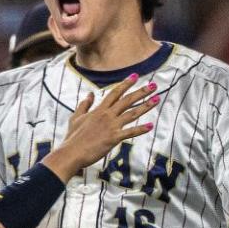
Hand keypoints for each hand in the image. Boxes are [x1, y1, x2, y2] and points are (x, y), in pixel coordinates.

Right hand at [44, 74, 158, 180]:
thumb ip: (84, 105)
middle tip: (153, 85)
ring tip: (157, 99)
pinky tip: (151, 125)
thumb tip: (90, 94)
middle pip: (127, 100)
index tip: (135, 76)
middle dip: (141, 91)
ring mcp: (111, 126)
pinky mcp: (113, 138)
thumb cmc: (72, 137)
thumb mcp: (76, 117)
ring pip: (132, 113)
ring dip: (146, 106)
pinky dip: (141, 129)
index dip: (126, 84)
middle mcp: (107, 115)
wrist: (71, 152)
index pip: (115, 93)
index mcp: (99, 110)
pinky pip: (130, 132)